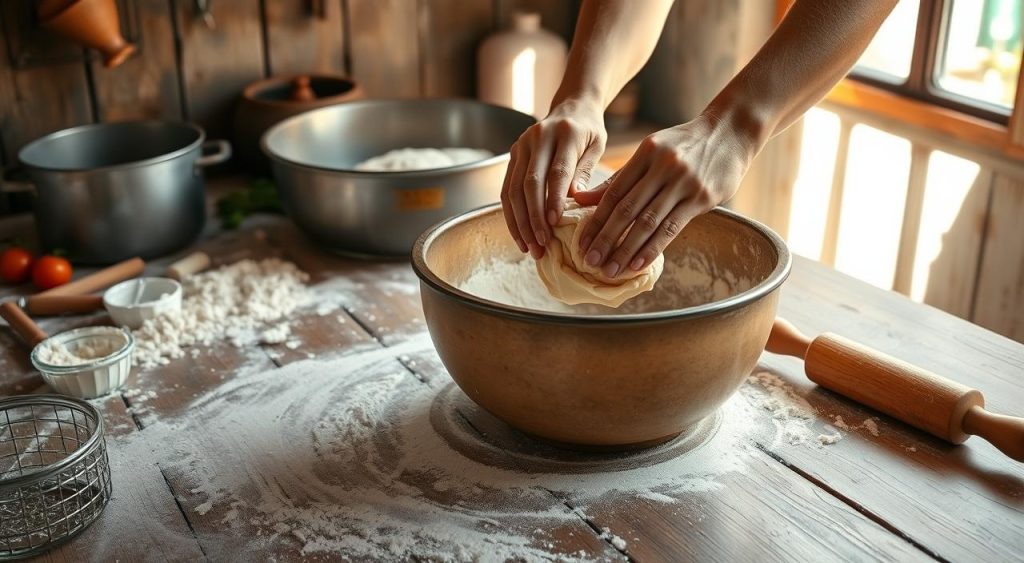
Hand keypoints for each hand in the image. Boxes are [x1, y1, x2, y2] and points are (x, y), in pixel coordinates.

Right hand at [501, 98, 607, 258]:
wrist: (572, 105)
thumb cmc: (589, 130)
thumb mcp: (598, 145)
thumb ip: (585, 171)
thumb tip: (574, 200)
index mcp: (565, 133)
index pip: (557, 170)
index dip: (554, 199)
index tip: (554, 224)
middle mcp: (538, 137)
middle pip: (530, 182)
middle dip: (533, 217)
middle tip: (541, 245)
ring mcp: (521, 145)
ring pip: (514, 189)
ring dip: (520, 222)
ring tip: (530, 247)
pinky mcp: (512, 154)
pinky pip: (507, 189)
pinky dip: (511, 215)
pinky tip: (520, 235)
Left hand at [572, 114, 755, 277]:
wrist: (731, 131)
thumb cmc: (685, 144)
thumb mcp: (651, 151)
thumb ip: (620, 177)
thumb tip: (582, 199)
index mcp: (645, 153)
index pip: (614, 192)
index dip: (595, 220)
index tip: (581, 242)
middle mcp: (662, 167)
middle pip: (627, 209)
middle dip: (605, 238)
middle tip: (589, 261)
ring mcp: (683, 183)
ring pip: (648, 222)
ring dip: (626, 249)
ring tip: (610, 270)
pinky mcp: (701, 197)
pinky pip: (672, 227)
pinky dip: (652, 248)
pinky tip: (637, 264)